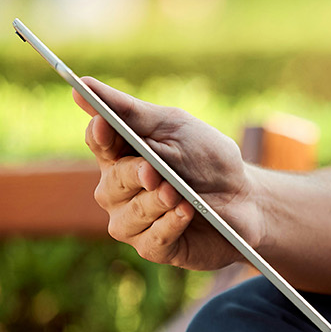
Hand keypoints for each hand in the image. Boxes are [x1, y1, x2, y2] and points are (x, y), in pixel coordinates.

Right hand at [75, 77, 261, 269]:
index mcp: (121, 155)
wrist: (247, 199)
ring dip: (155, 203)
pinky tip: (187, 212)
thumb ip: (131, 112)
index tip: (106, 125)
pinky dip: (170, 225)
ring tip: (177, 193)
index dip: (100, 134)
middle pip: (111, 182)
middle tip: (153, 171)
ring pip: (129, 216)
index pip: (98, 141)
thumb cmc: (208, 160)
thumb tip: (82, 84)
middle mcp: (119, 191)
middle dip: (133, 175)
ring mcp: (134, 221)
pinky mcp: (155, 247)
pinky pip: (152, 241)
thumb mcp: (175, 127)